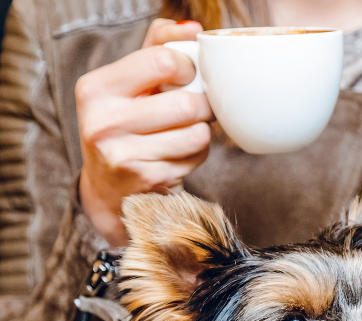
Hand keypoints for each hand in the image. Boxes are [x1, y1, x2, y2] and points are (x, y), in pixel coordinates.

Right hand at [77, 19, 212, 246]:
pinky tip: (178, 154)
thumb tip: (192, 29)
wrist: (110, 186)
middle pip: (187, 103)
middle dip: (201, 105)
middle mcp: (103, 121)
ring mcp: (123, 155)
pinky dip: (197, 154)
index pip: (163, 61)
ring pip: (198, 132)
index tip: (185, 76)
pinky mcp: (147, 180)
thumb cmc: (127, 122)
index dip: (187, 67)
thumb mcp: (130, 82)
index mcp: (96, 87)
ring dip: (202, 131)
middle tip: (194, 108)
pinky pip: (197, 156)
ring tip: (184, 131)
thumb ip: (157, 46)